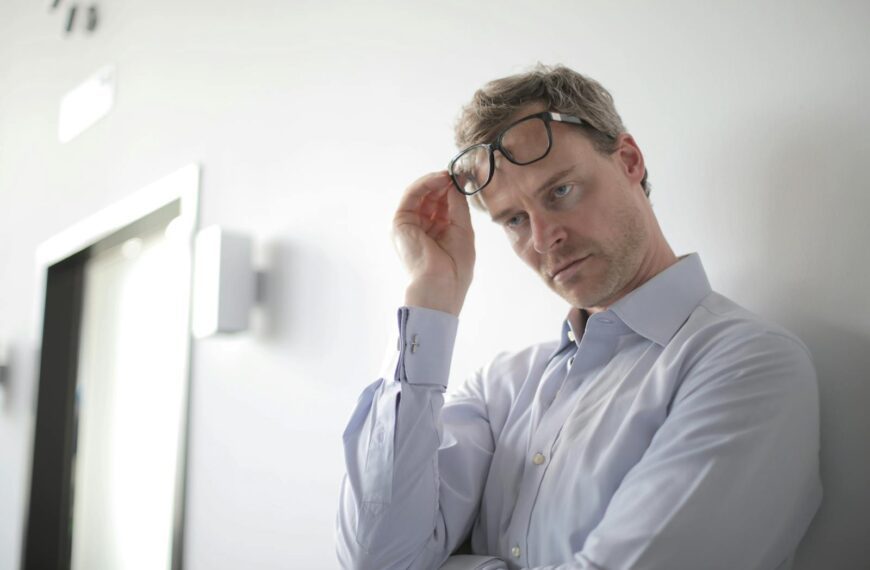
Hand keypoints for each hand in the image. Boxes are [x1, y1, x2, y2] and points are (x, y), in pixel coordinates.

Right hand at [393, 171, 474, 315]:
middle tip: (459, 173)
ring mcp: (410, 225)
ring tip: (450, 175)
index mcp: (436, 234)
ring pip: (420, 194)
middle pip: (431, 198)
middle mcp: (421, 229)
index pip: (443, 206)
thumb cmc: (454, 267)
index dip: (453, 190)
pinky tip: (440, 178)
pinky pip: (411, 195)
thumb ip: (458, 205)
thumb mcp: (462, 230)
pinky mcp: (400, 222)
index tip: (465, 178)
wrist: (440, 286)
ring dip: (436, 181)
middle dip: (445, 184)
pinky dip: (425, 184)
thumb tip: (456, 182)